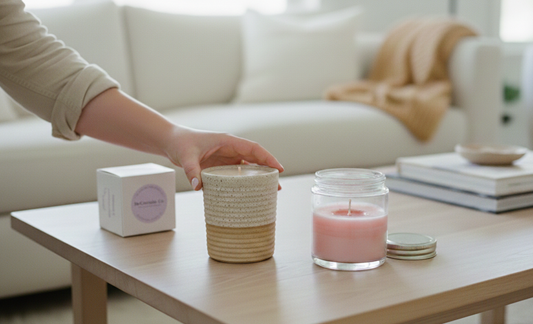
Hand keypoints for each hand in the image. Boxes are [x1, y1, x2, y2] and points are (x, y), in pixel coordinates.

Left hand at [76, 89, 282, 190]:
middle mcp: (231, 148)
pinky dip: (246, 181)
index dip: (267, 157)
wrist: (172, 142)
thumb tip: (197, 187)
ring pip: (248, 167)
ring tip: (269, 192)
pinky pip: (238, 173)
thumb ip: (192, 171)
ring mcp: (227, 157)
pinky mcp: (222, 165)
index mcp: (227, 141)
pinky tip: (250, 192)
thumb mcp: (186, 157)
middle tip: (277, 187)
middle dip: (268, 171)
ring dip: (259, 177)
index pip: (253, 148)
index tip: (278, 168)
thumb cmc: (181, 143)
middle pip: (255, 159)